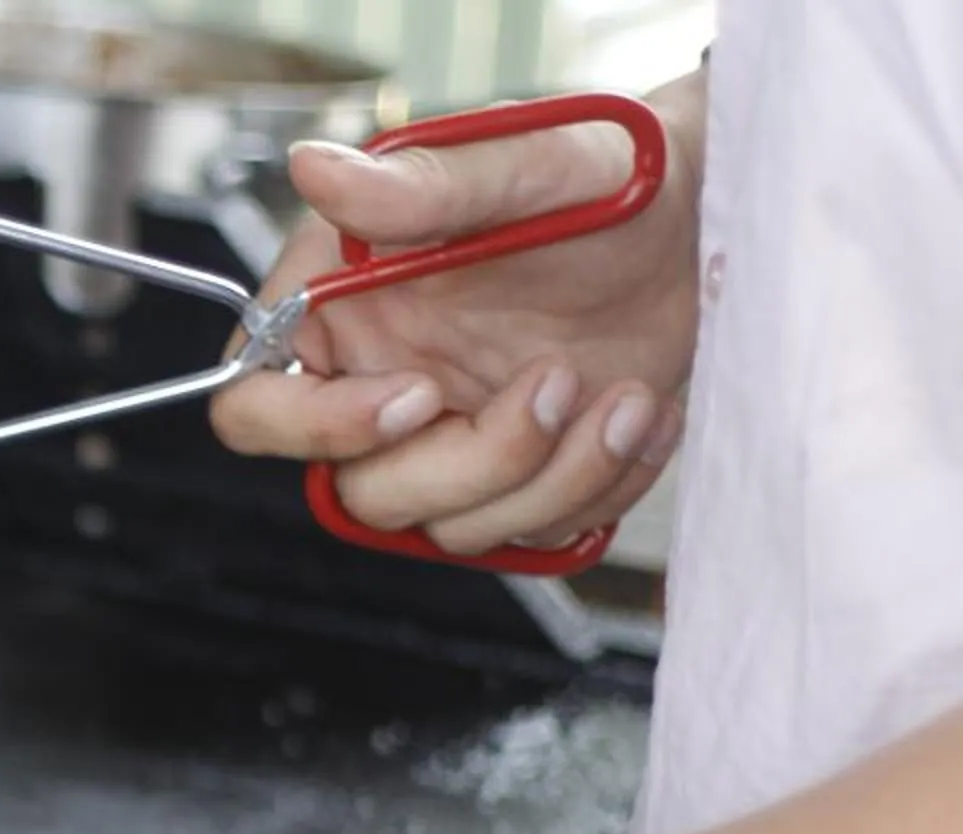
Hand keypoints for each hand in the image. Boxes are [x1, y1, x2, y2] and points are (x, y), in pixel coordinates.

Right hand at [209, 73, 707, 556]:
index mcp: (337, 318)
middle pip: (364, 494)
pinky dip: (598, 486)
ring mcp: (449, 446)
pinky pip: (532, 536)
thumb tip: (312, 171)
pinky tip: (641, 412)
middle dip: (476, 459)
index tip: (419, 394)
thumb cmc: (605, 180)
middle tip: (556, 379)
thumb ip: (412, 188)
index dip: (318, 427)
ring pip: (453, 529)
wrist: (707, 226)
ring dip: (553, 475)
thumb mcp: (515, 169)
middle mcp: (377, 391)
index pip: (255, 410)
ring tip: (626, 395)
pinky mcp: (518, 482)